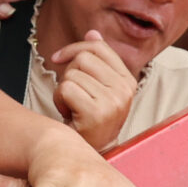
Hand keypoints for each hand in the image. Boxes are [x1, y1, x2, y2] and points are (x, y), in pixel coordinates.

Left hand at [47, 30, 135, 150]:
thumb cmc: (91, 120)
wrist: (90, 153)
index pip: (98, 47)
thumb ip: (98, 61)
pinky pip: (66, 88)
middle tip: (73, 95)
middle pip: (83, 58)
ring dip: (63, 90)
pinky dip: (59, 100)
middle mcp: (125, 90)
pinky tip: (68, 114)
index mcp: (128, 81)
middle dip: (69, 73)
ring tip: (72, 107)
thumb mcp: (99, 88)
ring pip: (72, 74)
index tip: (59, 59)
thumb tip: (93, 33)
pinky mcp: (96, 113)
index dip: (74, 48)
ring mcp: (112, 102)